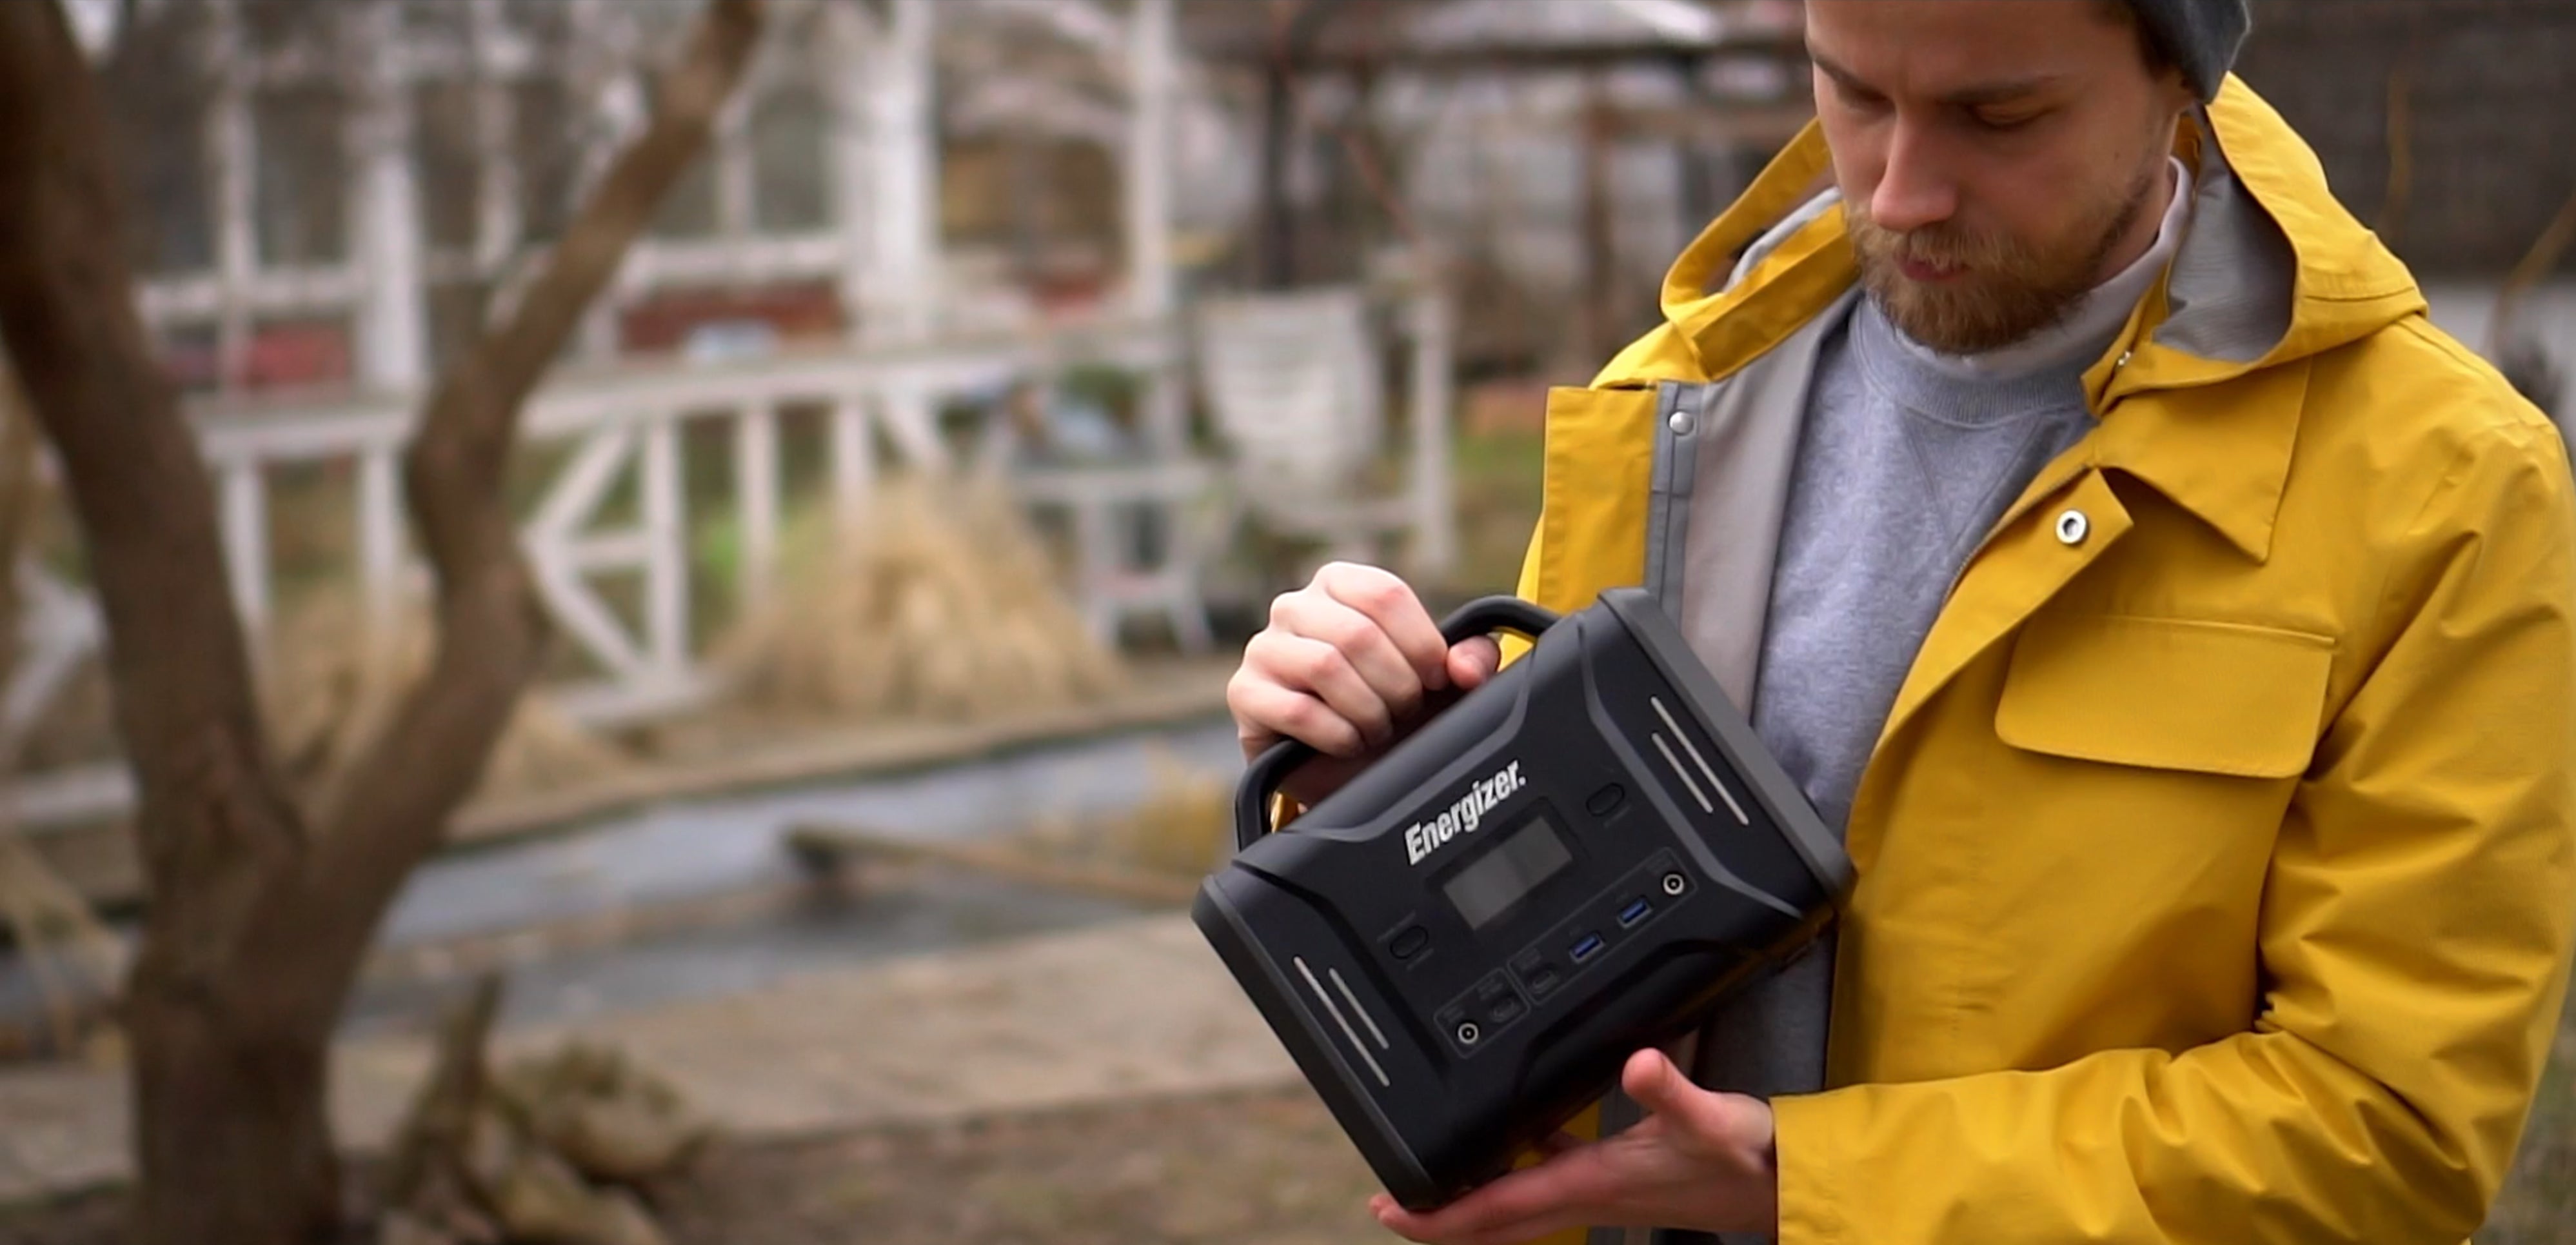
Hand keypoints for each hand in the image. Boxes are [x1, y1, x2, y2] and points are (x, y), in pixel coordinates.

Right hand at [1227, 562, 1501, 800]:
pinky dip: (1337, 734)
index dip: (1421, 643)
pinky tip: (1349, 743)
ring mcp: (1264, 648)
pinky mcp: (1245, 693)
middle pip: (1358, 633)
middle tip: (1404, 713)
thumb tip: (1465, 667)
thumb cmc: (1392, 711)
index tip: (1435, 680)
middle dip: (1396, 685)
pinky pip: (1298, 709)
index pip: (1384, 594)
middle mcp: (1295, 607)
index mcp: (1340, 585)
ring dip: (1367, 710)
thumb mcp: (1441, 684)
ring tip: (1377, 729)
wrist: (1348, 771)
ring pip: (1325, 665)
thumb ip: (1471, 660)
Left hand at [1371, 1049, 1779, 1244]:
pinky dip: (1522, 1168)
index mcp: (1593, 1182)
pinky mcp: (1623, 1178)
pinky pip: (1552, 1179)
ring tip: (1437, 1176)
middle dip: (1440, 1217)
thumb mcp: (1711, 1117)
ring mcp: (1605, 1190)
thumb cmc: (1751, 1158)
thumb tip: (1639, 1063)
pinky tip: (1519, 1139)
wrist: (1788, 1185)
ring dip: (1476, 1196)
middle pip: (1496, 1217)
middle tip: (1389, 1204)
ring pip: (1520, 1202)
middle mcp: (1590, 1194)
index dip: (1440, 1214)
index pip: (1498, 1207)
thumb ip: (1672, 1090)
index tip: (1388, 1208)